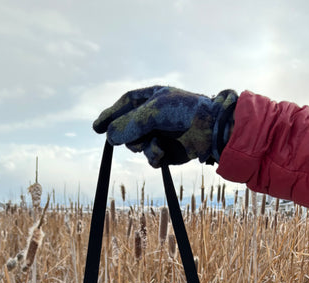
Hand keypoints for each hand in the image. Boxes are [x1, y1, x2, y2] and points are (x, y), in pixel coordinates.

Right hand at [93, 86, 237, 167]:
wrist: (211, 130)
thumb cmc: (185, 113)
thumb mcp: (154, 112)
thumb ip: (130, 123)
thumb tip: (109, 137)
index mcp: (152, 98)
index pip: (125, 104)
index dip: (110, 115)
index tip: (96, 128)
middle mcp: (154, 117)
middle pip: (127, 128)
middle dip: (126, 136)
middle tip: (121, 141)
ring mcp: (160, 134)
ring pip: (137, 145)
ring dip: (142, 147)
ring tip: (155, 144)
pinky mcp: (167, 152)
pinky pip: (150, 158)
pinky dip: (153, 157)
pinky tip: (162, 153)